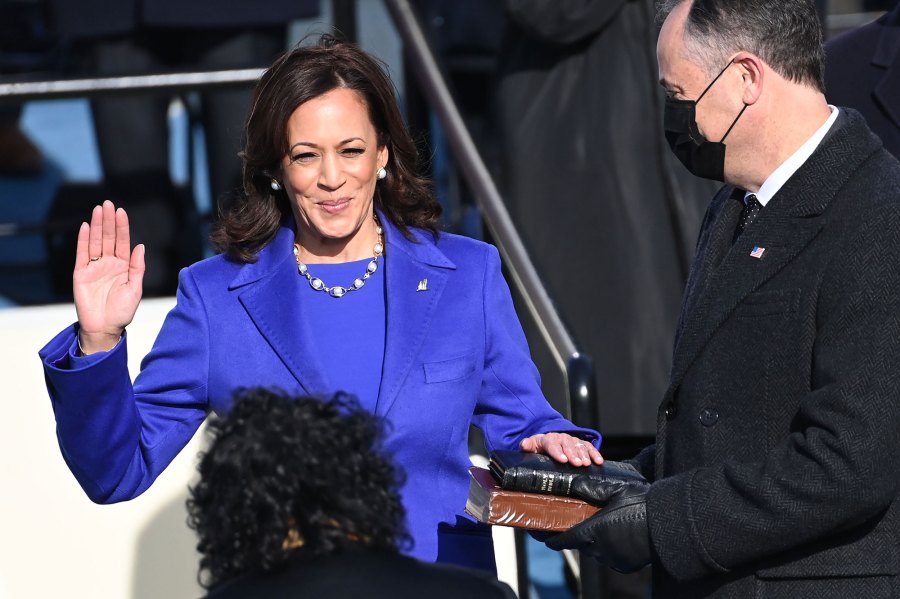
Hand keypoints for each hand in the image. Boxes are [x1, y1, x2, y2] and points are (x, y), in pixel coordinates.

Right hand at [73, 200, 144, 353]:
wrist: (104, 328)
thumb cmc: (122, 311)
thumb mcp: (135, 289)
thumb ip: (137, 267)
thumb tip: (140, 246)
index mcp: (123, 266)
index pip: (122, 242)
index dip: (122, 227)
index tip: (121, 212)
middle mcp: (109, 264)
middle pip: (108, 237)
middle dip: (108, 221)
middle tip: (108, 204)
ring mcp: (94, 267)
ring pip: (95, 242)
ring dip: (96, 226)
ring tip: (98, 209)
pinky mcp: (81, 273)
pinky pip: (82, 254)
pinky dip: (82, 240)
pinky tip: (84, 226)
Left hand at [520, 432, 602, 466]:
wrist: (550, 440)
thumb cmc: (540, 447)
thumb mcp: (532, 446)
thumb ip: (527, 446)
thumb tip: (523, 445)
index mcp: (548, 439)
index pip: (552, 444)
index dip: (557, 452)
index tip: (563, 460)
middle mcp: (562, 438)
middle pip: (568, 446)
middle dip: (573, 455)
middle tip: (577, 464)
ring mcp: (573, 440)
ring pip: (579, 446)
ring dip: (584, 455)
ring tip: (587, 464)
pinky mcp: (581, 444)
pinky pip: (589, 447)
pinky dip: (595, 453)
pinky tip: (599, 461)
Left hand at [544, 471, 650, 572]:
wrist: (667, 524)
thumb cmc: (641, 504)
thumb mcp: (615, 490)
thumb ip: (591, 489)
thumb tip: (573, 483)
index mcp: (593, 531)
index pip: (563, 540)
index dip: (551, 538)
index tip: (542, 536)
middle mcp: (600, 549)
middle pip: (579, 544)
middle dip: (575, 535)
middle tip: (572, 523)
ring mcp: (612, 559)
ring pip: (594, 552)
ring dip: (592, 542)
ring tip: (596, 526)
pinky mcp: (624, 565)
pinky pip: (609, 557)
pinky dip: (607, 548)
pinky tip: (613, 535)